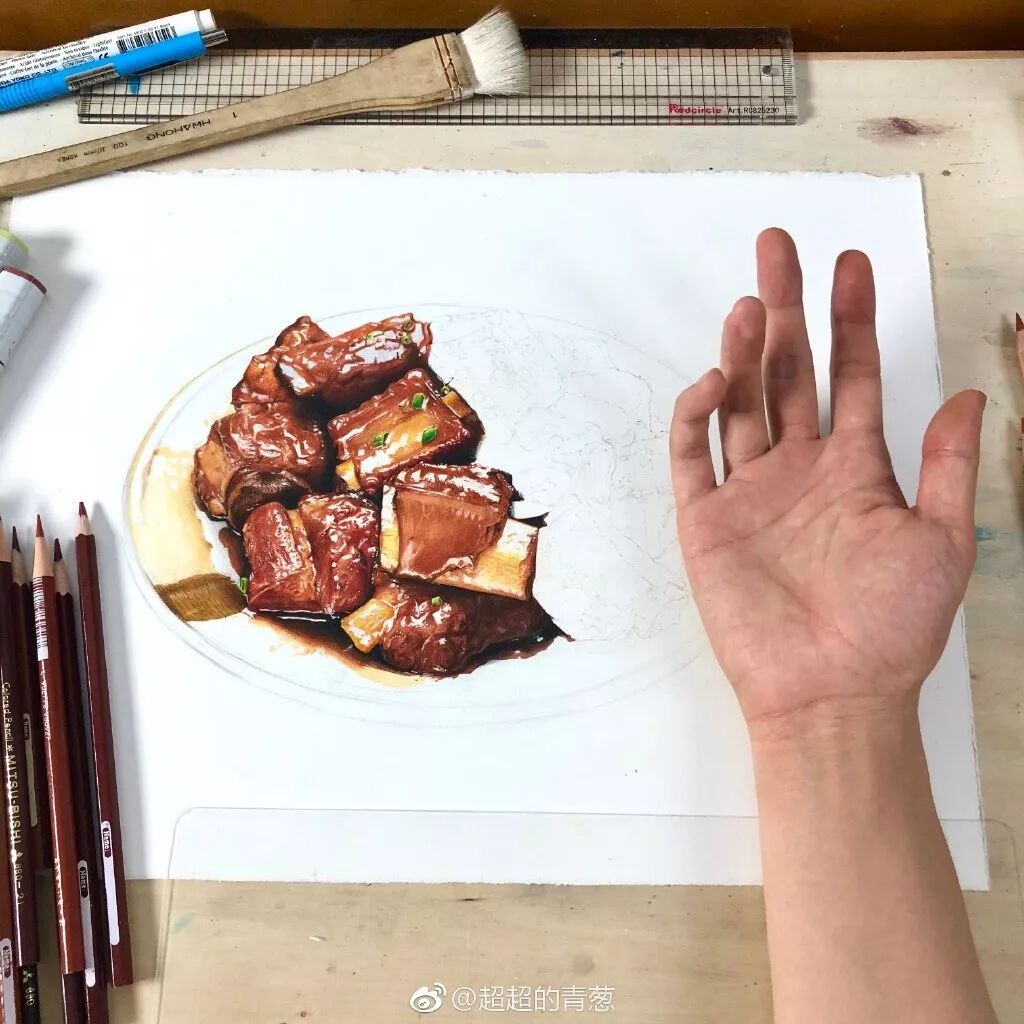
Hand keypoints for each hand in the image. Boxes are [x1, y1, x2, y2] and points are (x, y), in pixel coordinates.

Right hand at [670, 229, 984, 725]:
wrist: (832, 693)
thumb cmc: (892, 628)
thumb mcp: (942, 540)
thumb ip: (948, 465)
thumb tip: (970, 394)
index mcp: (855, 469)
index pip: (849, 376)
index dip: (851, 319)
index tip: (851, 264)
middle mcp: (799, 470)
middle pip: (789, 372)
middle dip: (787, 309)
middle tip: (779, 249)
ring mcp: (749, 491)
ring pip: (741, 402)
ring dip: (745, 351)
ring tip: (752, 303)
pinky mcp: (706, 520)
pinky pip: (694, 455)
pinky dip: (698, 414)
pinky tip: (716, 380)